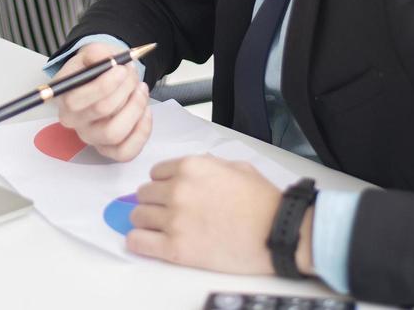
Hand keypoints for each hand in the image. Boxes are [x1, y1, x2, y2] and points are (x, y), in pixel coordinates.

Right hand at [54, 43, 151, 161]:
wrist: (102, 80)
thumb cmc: (96, 67)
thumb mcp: (93, 52)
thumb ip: (97, 52)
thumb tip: (108, 59)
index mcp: (63, 97)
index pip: (77, 101)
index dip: (104, 85)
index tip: (122, 69)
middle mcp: (73, 122)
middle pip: (101, 112)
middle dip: (124, 89)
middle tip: (133, 75)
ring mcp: (90, 138)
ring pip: (115, 133)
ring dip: (135, 108)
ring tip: (141, 90)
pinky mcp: (108, 150)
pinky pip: (126, 152)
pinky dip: (141, 131)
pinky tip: (145, 111)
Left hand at [128, 155, 307, 275]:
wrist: (276, 232)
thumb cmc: (262, 202)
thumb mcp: (237, 167)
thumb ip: (209, 166)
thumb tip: (194, 171)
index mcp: (191, 167)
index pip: (155, 173)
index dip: (163, 184)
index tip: (169, 194)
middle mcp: (178, 189)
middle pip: (143, 194)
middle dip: (154, 202)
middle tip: (167, 213)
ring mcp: (174, 219)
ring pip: (138, 216)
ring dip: (146, 222)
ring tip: (161, 229)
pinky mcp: (175, 248)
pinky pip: (138, 242)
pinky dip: (139, 242)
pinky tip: (148, 243)